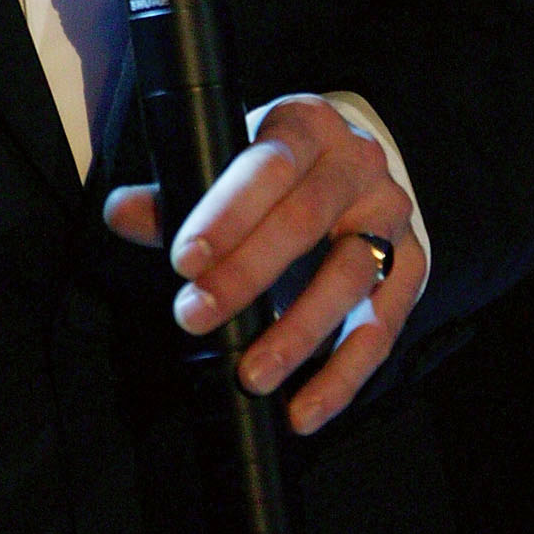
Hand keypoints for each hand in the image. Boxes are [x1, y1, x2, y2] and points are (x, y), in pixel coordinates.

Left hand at [102, 94, 427, 433]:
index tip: (183, 261)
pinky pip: (383, 327)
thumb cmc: (271, 171)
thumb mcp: (226, 165)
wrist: (345, 167)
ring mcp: (391, 215)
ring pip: (351, 278)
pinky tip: (303, 409)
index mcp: (307, 125)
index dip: (225, 214)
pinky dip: (343, 375)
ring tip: (251, 376)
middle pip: (305, 222)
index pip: (268, 166)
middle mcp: (358, 163)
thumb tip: (121, 214)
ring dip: (298, 334)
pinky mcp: (411, 267)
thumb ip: (175, 193)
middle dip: (246, 277)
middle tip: (193, 318)